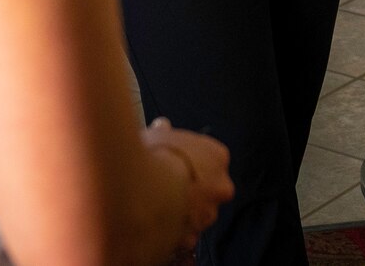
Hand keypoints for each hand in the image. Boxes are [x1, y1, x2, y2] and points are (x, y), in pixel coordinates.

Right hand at [144, 118, 232, 254]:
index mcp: (217, 156)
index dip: (191, 164)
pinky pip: (184, 236)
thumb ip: (165, 133)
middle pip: (209, 190)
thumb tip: (162, 127)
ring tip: (157, 206)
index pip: (211, 162)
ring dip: (183, 212)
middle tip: (167, 188)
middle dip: (191, 191)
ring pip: (198, 214)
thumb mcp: (158, 135)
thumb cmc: (152, 157)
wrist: (143, 188)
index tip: (176, 165)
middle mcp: (221, 186)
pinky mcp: (193, 236)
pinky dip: (172, 233)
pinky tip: (156, 223)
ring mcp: (208, 214)